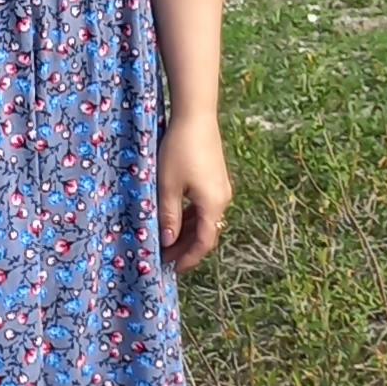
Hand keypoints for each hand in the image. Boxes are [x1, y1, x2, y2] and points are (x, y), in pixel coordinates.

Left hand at [157, 111, 233, 271]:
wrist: (196, 116)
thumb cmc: (180, 150)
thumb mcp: (168, 186)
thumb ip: (169, 216)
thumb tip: (168, 242)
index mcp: (213, 204)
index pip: (203, 242)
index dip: (188, 258)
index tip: (172, 269)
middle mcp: (222, 199)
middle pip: (206, 233)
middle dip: (185, 248)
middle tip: (164, 258)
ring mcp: (220, 188)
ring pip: (204, 220)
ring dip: (187, 233)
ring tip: (167, 241)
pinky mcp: (215, 178)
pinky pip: (204, 206)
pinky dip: (191, 217)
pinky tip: (176, 219)